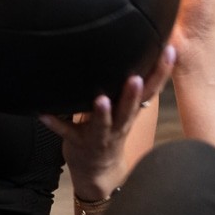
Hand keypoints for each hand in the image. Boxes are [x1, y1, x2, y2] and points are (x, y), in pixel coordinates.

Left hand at [41, 44, 176, 199]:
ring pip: (103, 124)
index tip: (170, 51)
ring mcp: (99, 135)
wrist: (98, 170)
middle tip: (135, 78)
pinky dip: (55, 123)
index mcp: (132, 111)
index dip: (162, 72)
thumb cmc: (111, 128)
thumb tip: (137, 44)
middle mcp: (119, 124)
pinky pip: (66, 132)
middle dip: (133, 94)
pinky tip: (43, 114)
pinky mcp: (79, 142)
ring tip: (100, 100)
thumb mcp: (126, 108)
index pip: (151, 90)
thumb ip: (130, 83)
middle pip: (130, 109)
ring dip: (102, 113)